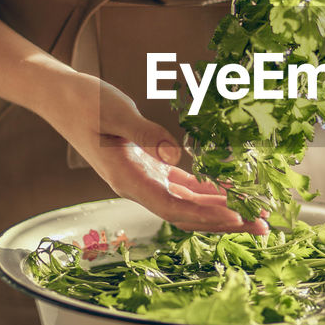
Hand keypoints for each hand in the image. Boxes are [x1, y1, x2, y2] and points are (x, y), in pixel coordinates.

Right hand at [53, 73, 267, 233]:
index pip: (173, 207)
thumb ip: (146, 134)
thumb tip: (176, 154)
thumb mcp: (116, 113)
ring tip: (255, 213)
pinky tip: (231, 192)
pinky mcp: (149, 166)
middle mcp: (137, 186)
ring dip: (222, 209)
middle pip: (188, 214)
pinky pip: (183, 185)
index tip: (237, 218)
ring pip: (189, 202)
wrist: (61, 97)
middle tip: (263, 226)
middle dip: (226, 221)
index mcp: (127, 179)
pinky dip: (208, 190)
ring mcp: (144, 178)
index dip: (206, 216)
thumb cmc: (84, 103)